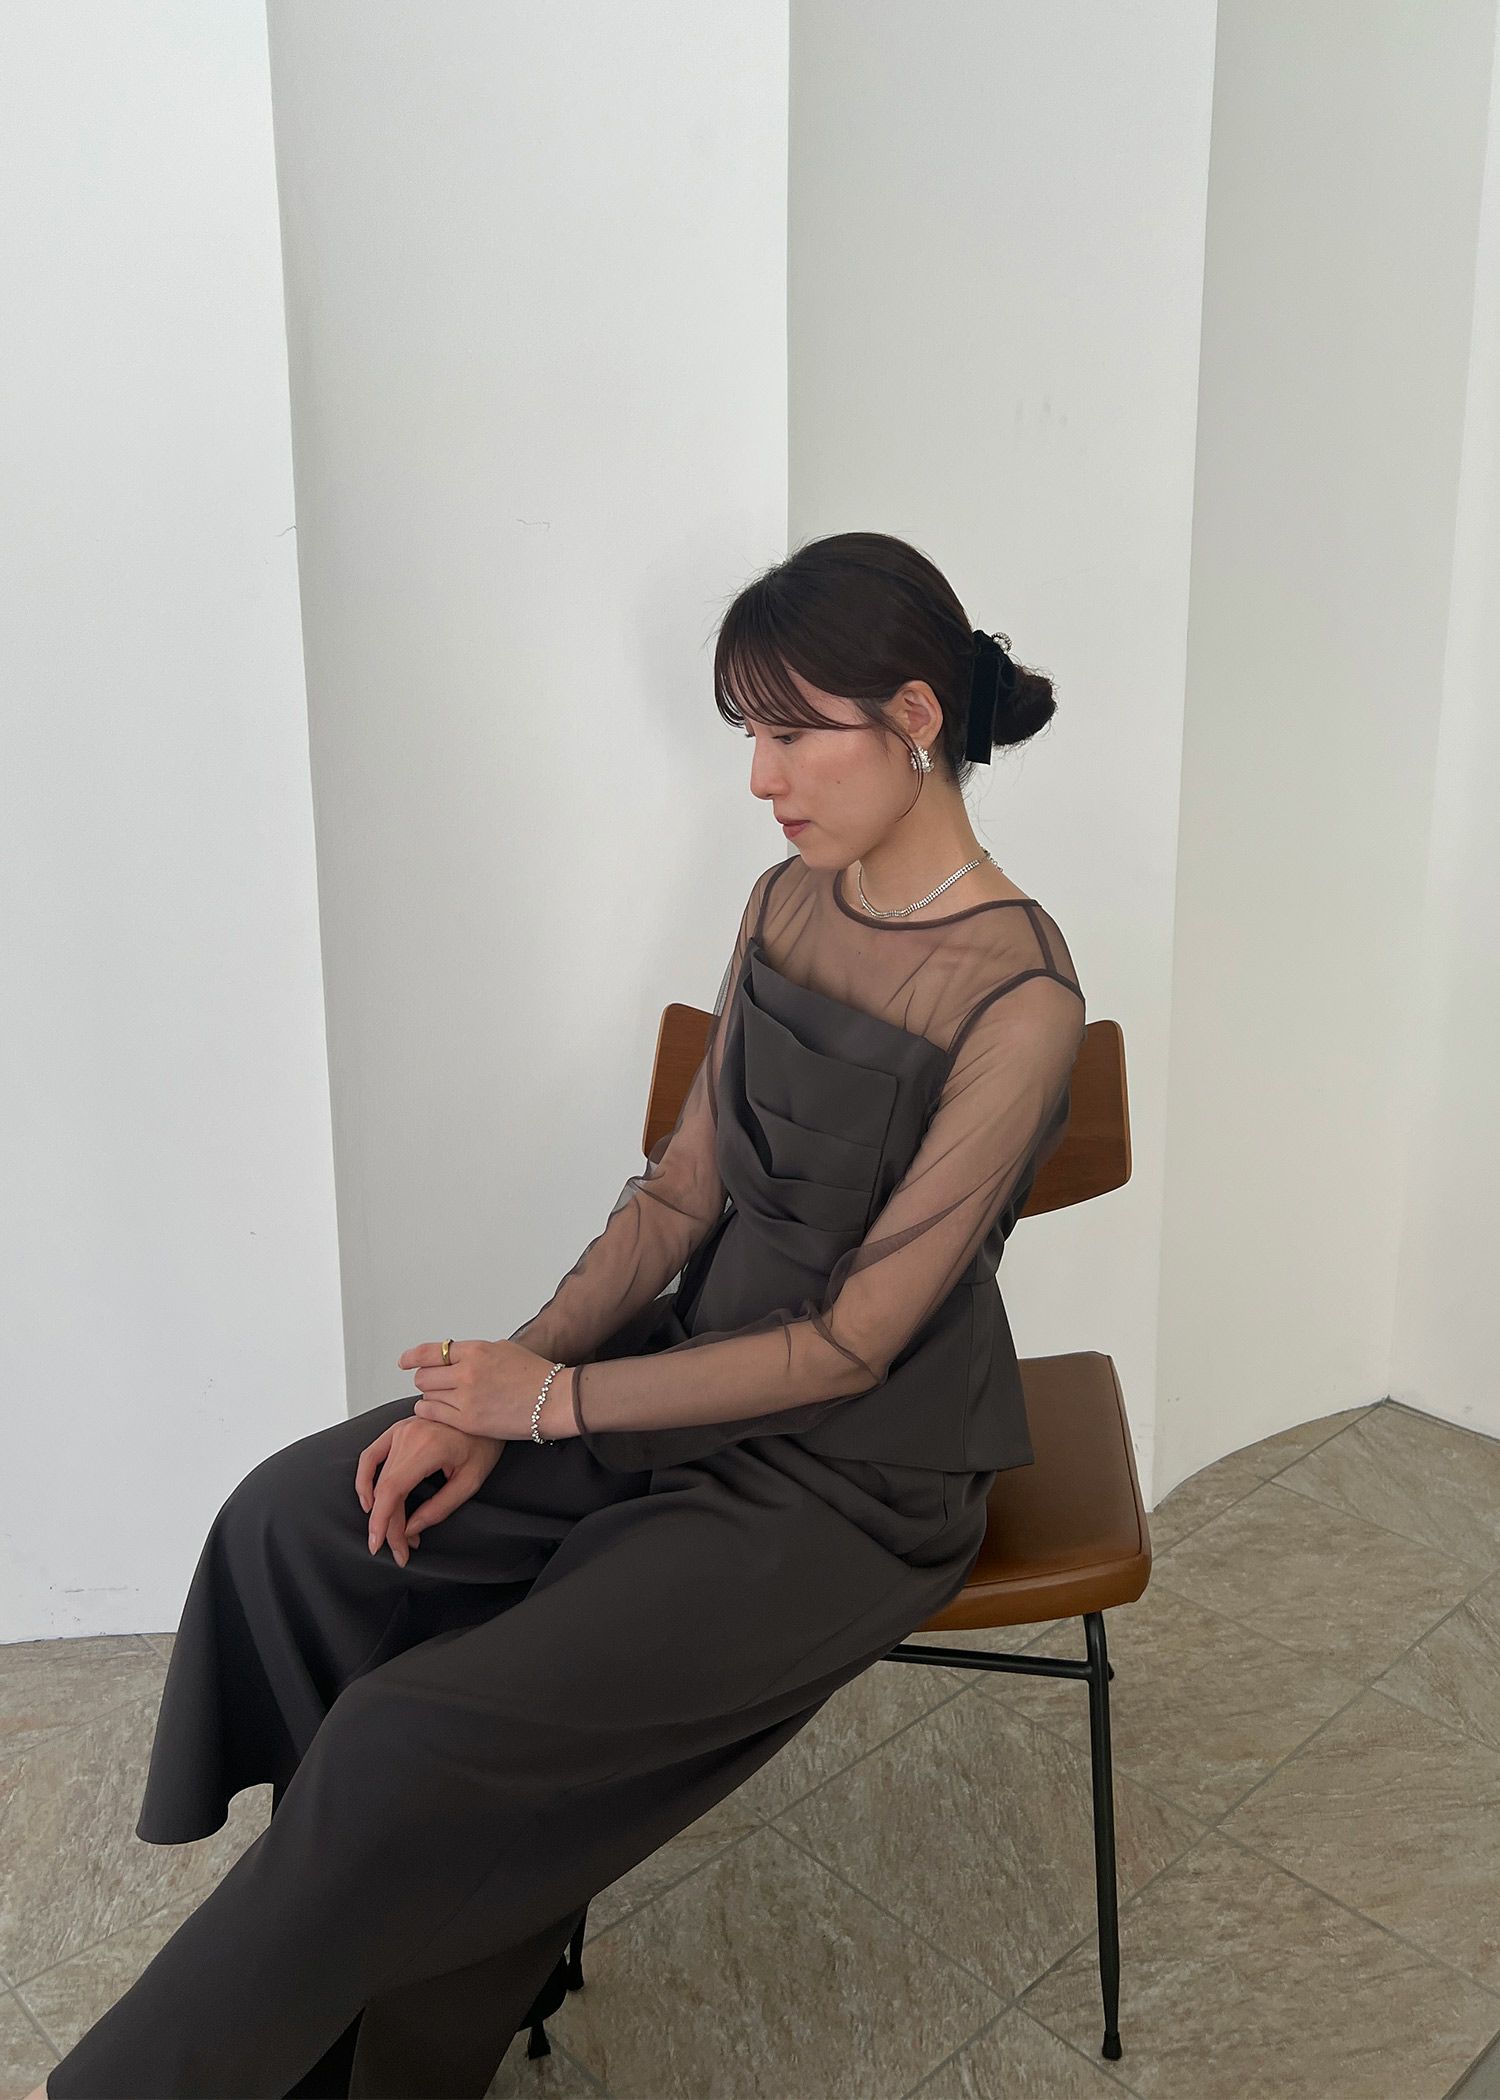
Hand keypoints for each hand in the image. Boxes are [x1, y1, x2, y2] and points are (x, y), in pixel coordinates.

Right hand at [355, 1415, 501, 1565]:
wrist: (487, 1409)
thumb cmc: (485, 1442)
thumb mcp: (470, 1481)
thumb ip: (439, 1508)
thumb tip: (411, 1528)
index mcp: (427, 1447)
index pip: (392, 1491)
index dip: (383, 1523)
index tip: (383, 1546)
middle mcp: (408, 1435)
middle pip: (385, 1489)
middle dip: (388, 1525)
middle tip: (400, 1549)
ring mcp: (401, 1429)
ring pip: (377, 1477)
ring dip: (379, 1509)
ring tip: (389, 1531)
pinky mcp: (398, 1429)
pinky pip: (371, 1455)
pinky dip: (366, 1479)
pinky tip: (369, 1500)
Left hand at [399, 1339, 572, 1440]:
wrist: (554, 1400)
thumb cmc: (534, 1375)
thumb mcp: (503, 1349)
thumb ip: (475, 1352)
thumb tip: (453, 1356)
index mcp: (475, 1350)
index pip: (431, 1352)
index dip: (412, 1357)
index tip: (404, 1361)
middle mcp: (467, 1372)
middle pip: (424, 1375)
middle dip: (425, 1379)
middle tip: (433, 1384)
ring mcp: (466, 1398)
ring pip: (426, 1395)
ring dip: (430, 1396)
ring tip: (443, 1399)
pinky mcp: (468, 1421)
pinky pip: (432, 1413)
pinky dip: (431, 1411)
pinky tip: (439, 1411)